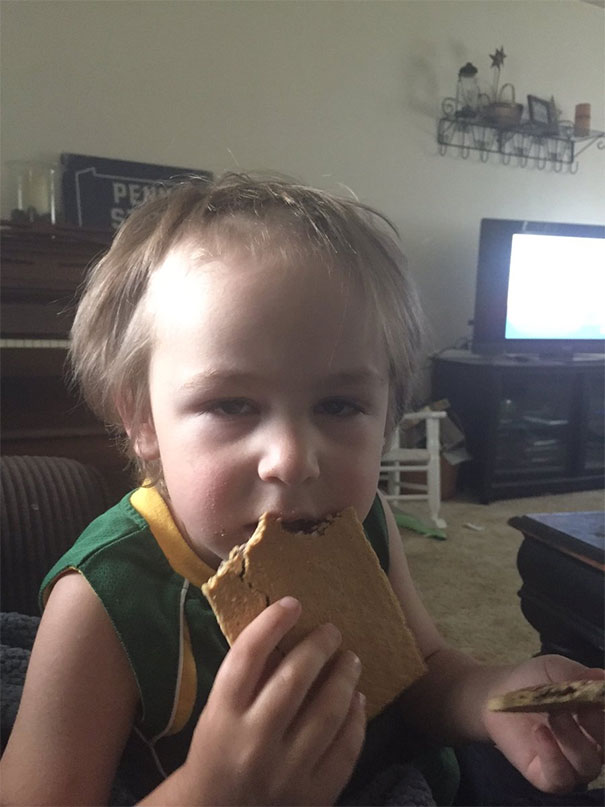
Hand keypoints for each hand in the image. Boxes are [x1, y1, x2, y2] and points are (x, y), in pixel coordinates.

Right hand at [181, 597, 365, 804]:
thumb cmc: (217, 752)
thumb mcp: (217, 712)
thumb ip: (246, 679)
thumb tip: (286, 631)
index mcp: (222, 716)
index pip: (247, 656)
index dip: (272, 623)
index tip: (292, 603)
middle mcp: (253, 742)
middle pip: (293, 680)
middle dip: (319, 647)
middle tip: (332, 630)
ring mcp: (285, 773)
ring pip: (327, 713)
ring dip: (344, 678)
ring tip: (351, 660)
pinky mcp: (312, 796)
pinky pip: (345, 750)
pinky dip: (355, 720)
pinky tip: (357, 700)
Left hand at [483, 655, 603, 793]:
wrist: (497, 693)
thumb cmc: (533, 680)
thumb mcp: (554, 669)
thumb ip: (578, 675)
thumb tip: (602, 677)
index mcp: (600, 722)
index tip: (599, 697)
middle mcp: (593, 748)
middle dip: (598, 727)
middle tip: (581, 707)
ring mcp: (572, 765)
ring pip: (587, 763)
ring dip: (572, 738)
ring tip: (553, 715)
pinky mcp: (548, 778)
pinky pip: (560, 778)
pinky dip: (553, 756)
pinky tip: (540, 732)